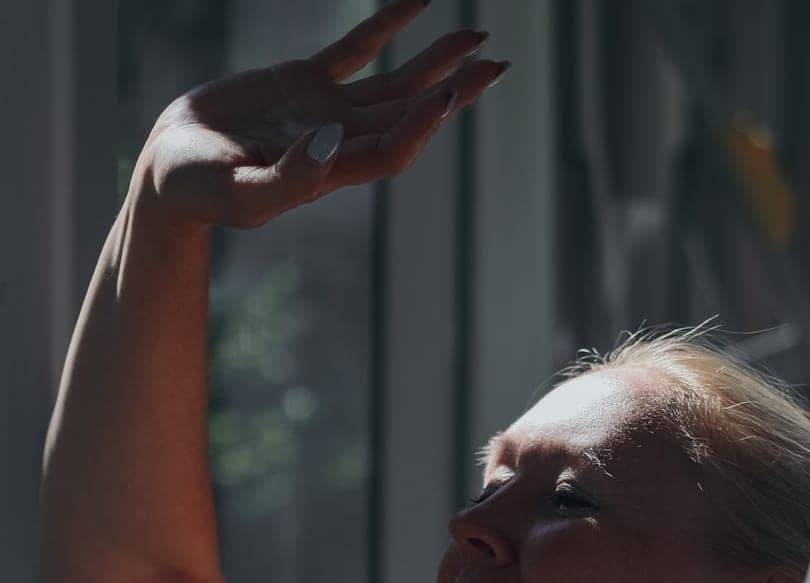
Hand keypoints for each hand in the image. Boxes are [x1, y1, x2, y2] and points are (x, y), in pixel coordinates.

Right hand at [134, 0, 507, 230]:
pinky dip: (385, 24)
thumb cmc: (201, 192)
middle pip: (411, 113)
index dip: (422, 124)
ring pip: (393, 82)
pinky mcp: (305, 83)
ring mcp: (327, 111)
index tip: (449, 95)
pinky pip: (355, 48)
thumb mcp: (242, 194)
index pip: (392, 147)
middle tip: (497, 67)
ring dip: (434, 60)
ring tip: (475, 36)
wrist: (170, 172)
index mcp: (332, 171)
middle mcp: (341, 141)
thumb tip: (332, 141)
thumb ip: (289, 178)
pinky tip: (417, 2)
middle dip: (454, 89)